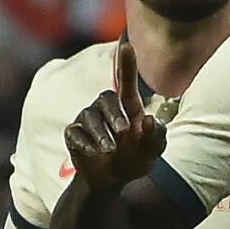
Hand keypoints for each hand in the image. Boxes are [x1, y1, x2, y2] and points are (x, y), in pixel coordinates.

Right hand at [63, 44, 165, 190]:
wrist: (110, 182)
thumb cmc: (134, 160)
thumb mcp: (152, 151)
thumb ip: (156, 136)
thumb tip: (149, 119)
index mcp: (128, 108)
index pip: (126, 81)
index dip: (127, 64)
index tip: (127, 46)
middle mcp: (106, 109)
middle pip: (106, 98)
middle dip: (115, 114)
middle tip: (124, 132)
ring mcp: (87, 120)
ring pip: (89, 116)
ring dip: (101, 133)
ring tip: (110, 150)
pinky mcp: (73, 134)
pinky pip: (75, 132)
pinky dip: (86, 143)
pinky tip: (94, 153)